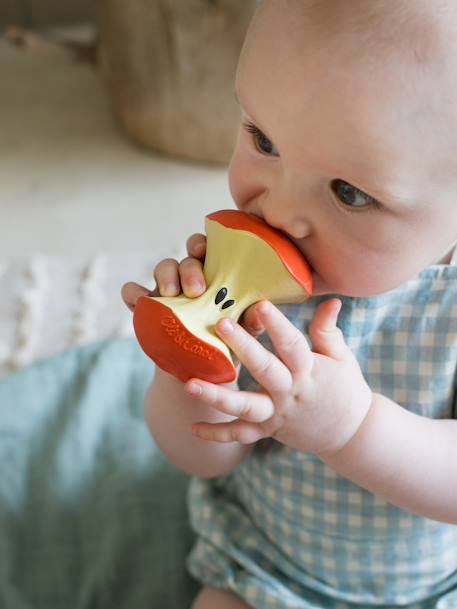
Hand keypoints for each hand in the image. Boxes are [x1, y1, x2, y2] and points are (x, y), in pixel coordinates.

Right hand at [121, 233, 265, 335]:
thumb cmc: (227, 346)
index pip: (209, 250)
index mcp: (216, 277)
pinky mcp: (148, 308)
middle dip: (189, 269)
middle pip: (187, 259)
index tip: (203, 251)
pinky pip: (133, 292)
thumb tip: (259, 309)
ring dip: (166, 276)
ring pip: (163, 268)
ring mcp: (167, 292)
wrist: (203, 374)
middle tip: (196, 290)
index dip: (203, 244)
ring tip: (170, 294)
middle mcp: (191, 279)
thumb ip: (251, 321)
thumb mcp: (243, 335)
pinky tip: (140, 300)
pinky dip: (134, 293)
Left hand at [186, 299, 372, 456]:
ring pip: (246, 408)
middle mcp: (290, 393)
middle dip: (243, 347)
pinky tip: (193, 428)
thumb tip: (331, 299)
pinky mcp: (268, 431)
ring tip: (190, 385)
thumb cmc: (346, 388)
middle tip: (220, 324)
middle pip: (265, 370)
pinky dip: (217, 434)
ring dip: (217, 397)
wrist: (351, 434)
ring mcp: (277, 415)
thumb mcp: (341, 357)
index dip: (277, 325)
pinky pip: (240, 435)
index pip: (292, 345)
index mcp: (309, 371)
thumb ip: (328, 329)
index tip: (261, 304)